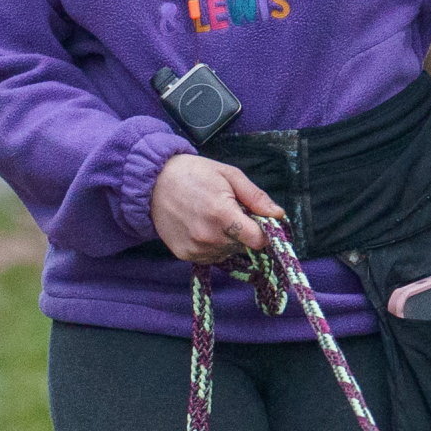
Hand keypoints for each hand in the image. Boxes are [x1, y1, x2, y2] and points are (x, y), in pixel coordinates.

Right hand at [149, 152, 281, 265]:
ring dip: (227, 240)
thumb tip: (277, 214)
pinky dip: (211, 245)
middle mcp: (208, 237)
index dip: (264, 232)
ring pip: (227, 253)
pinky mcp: (184, 254)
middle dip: (243, 232)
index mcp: (222, 214)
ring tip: (212, 218)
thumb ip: (255, 197)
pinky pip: (210, 256)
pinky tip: (200, 227)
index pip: (258, 240)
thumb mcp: (229, 175)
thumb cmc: (194, 174)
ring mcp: (195, 248)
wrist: (153, 183)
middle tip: (229, 212)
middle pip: (243, 246)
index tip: (259, 222)